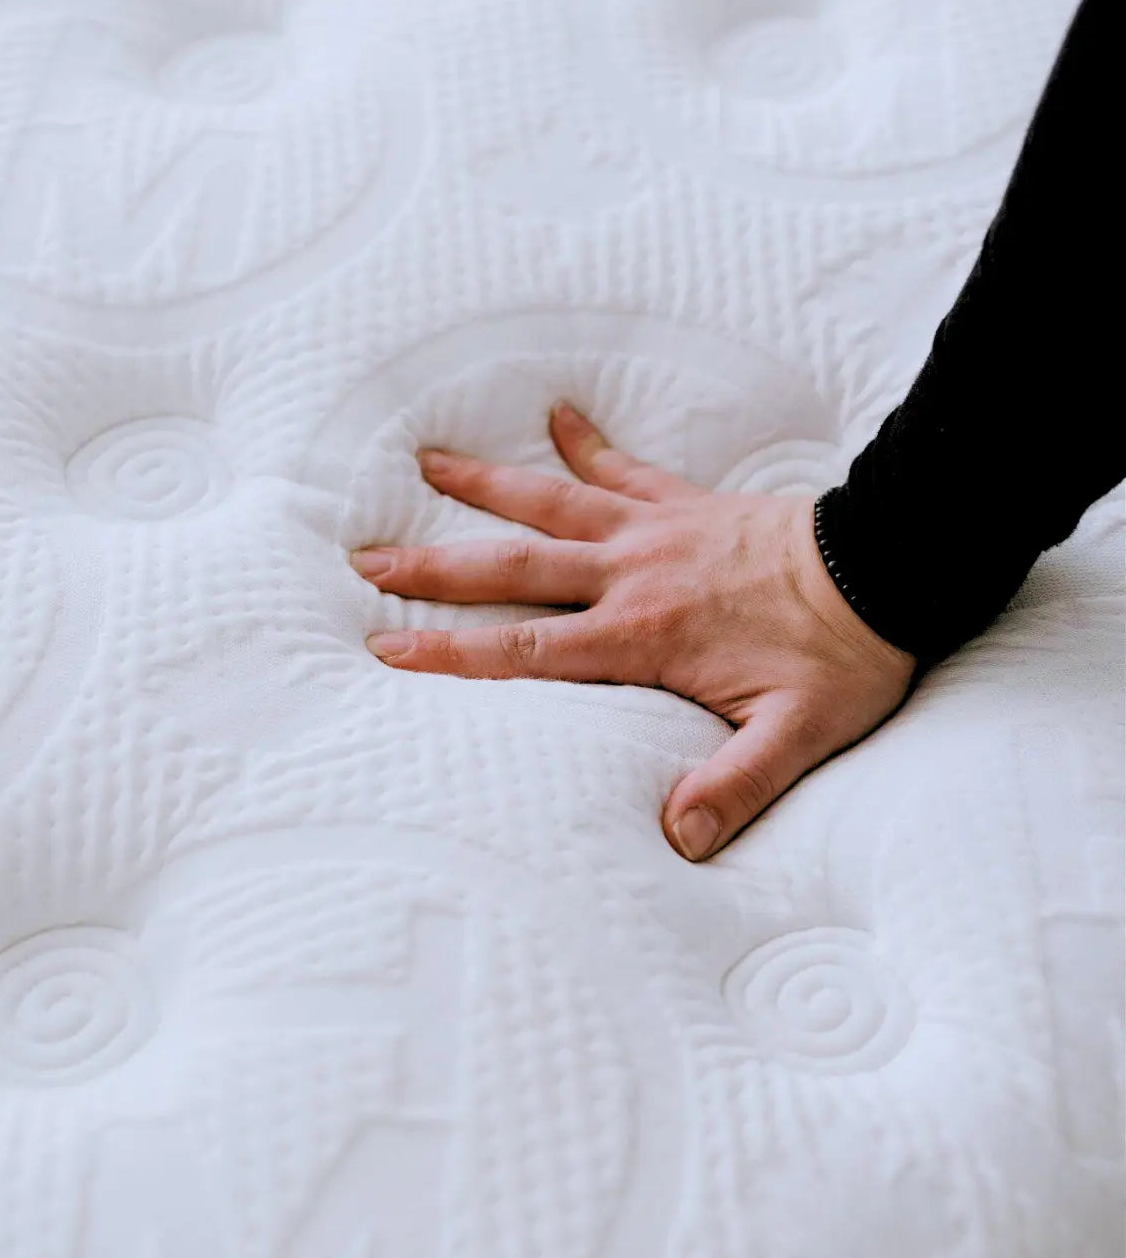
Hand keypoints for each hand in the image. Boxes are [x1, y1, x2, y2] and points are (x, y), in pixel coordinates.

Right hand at [354, 403, 915, 860]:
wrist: (892, 564)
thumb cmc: (845, 656)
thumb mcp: (797, 736)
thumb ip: (734, 786)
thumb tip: (677, 842)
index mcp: (642, 637)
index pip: (526, 649)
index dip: (451, 650)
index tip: (384, 644)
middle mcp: (633, 576)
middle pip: (514, 565)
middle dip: (435, 566)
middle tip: (364, 556)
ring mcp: (657, 530)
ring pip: (553, 500)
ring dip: (487, 484)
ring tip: (425, 460)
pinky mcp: (687, 503)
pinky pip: (626, 467)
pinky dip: (588, 443)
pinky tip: (557, 415)